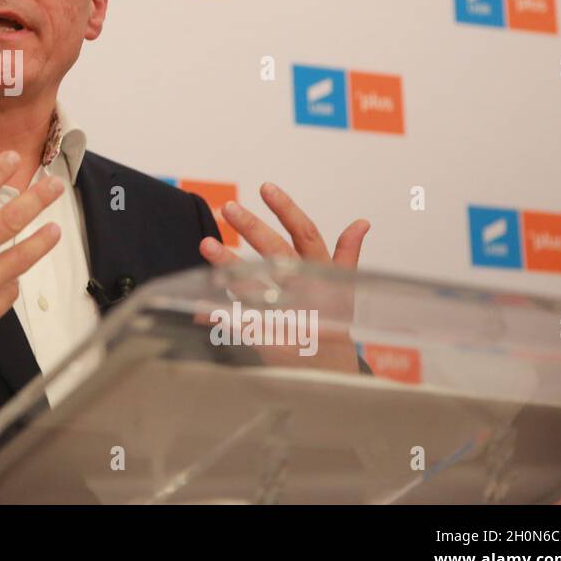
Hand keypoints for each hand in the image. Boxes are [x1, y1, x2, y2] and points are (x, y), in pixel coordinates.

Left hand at [197, 182, 369, 372]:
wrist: (331, 373)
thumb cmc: (333, 324)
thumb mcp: (344, 288)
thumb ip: (346, 255)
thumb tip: (361, 223)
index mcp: (323, 274)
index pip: (306, 234)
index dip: (287, 210)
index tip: (266, 187)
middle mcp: (306, 291)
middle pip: (277, 253)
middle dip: (252, 228)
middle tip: (229, 208)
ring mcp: (287, 315)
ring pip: (254, 284)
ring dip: (229, 263)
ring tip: (206, 244)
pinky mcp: (269, 340)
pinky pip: (239, 323)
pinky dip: (219, 314)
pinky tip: (199, 304)